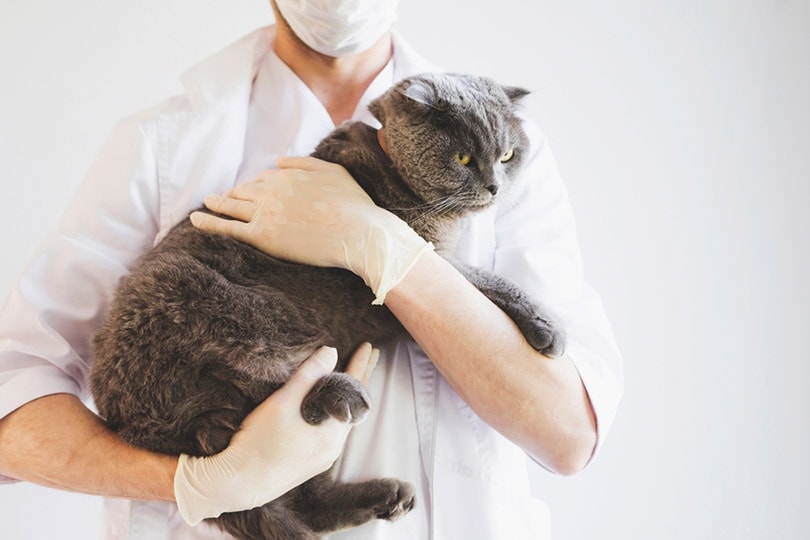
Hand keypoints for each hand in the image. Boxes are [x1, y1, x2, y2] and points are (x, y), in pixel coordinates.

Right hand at [173, 343, 378, 525]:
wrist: (238, 485)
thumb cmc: (257, 443)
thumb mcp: (281, 403)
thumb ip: (307, 376)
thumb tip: (331, 352)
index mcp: (331, 433)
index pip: (353, 391)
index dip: (361, 365)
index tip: (368, 347)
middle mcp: (333, 447)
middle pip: (354, 405)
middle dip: (361, 378)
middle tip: (370, 356)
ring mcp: (324, 457)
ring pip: (344, 418)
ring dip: (349, 395)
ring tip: (353, 376)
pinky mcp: (312, 462)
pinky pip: (333, 430)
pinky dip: (337, 410)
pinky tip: (332, 404)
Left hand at [190, 156, 432, 303]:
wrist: (359, 234)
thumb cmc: (353, 205)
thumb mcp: (333, 172)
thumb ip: (304, 163)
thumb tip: (278, 159)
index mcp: (288, 175)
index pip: (265, 177)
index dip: (257, 184)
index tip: (251, 189)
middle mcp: (272, 190)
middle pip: (245, 190)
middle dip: (234, 192)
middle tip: (222, 196)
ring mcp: (265, 213)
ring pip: (232, 205)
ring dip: (216, 202)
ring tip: (205, 203)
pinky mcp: (263, 236)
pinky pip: (228, 227)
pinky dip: (209, 222)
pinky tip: (195, 219)